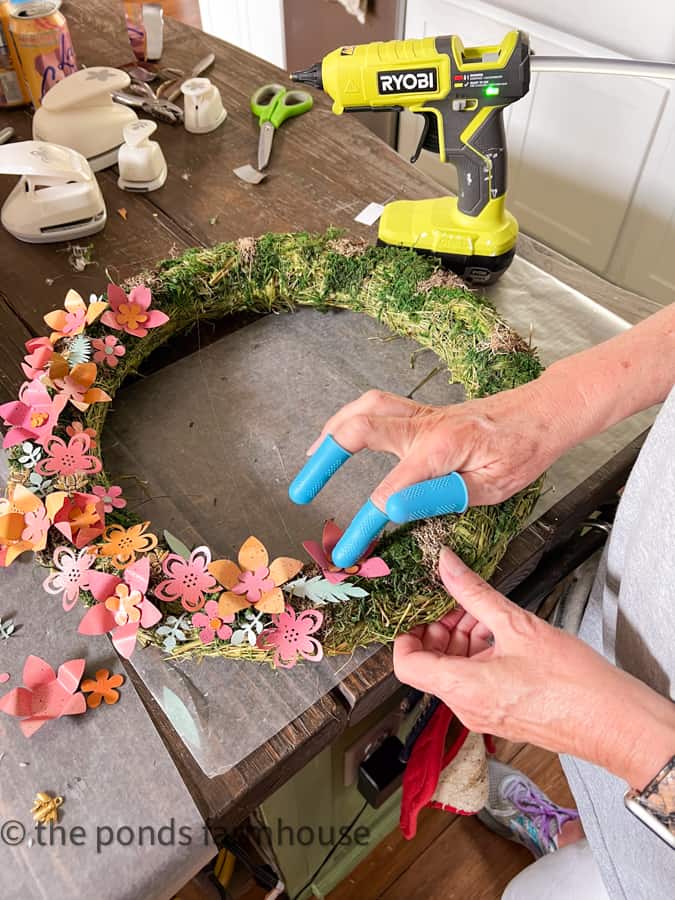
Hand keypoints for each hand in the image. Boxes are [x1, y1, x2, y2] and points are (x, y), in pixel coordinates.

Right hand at [307, 381, 569, 508]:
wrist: (542, 413)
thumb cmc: (522, 453)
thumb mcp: (489, 487)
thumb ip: (439, 496)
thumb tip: (391, 508)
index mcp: (440, 448)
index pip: (387, 492)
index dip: (362, 526)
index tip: (346, 553)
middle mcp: (423, 424)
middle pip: (358, 428)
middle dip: (324, 459)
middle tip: (300, 491)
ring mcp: (421, 413)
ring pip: (364, 408)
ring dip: (331, 431)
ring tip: (311, 459)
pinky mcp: (422, 412)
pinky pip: (376, 407)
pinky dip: (350, 419)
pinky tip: (342, 435)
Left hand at [393, 547, 674, 789]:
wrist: (613, 722)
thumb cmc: (573, 684)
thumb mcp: (517, 624)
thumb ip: (474, 592)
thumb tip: (447, 565)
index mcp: (462, 688)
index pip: (406, 665)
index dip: (405, 633)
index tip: (418, 610)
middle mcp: (466, 707)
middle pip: (431, 662)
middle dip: (442, 627)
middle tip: (461, 601)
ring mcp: (482, 713)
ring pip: (454, 669)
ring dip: (463, 637)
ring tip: (488, 613)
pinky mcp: (500, 713)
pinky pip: (474, 680)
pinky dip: (479, 653)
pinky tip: (502, 632)